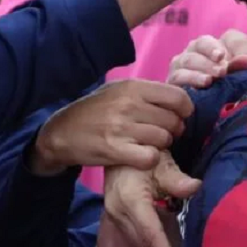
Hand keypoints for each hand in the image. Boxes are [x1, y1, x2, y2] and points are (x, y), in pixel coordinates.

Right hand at [31, 80, 193, 175]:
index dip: (185, 109)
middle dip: (174, 129)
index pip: (177, 97)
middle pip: (173, 121)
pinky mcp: (114, 150)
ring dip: (162, 145)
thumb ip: (149, 92)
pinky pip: (150, 157)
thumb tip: (181, 98)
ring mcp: (121, 127)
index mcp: (133, 87)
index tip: (181, 115)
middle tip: (163, 133)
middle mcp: (129, 105)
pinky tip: (141, 155)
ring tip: (150, 143)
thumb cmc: (97, 109)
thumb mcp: (120, 90)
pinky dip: (150, 159)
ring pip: (164, 139)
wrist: (61, 131)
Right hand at [104, 151, 200, 246]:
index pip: (149, 232)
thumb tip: (196, 187)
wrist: (121, 147)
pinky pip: (134, 235)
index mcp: (130, 199)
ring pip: (137, 241)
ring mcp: (115, 214)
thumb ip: (177, 178)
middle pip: (142, 242)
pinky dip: (148, 246)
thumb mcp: (162, 161)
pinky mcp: (117, 215)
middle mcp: (119, 211)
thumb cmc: (145, 152)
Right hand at [168, 30, 246, 87]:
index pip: (205, 42)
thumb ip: (241, 65)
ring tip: (209, 81)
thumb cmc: (232, 79)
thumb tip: (245, 60)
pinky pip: (176, 81)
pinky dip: (187, 84)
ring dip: (197, 74)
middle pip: (194, 53)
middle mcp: (190, 53)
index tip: (221, 56)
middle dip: (208, 62)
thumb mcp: (240, 70)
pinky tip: (197, 91)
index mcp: (205, 46)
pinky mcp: (173, 83)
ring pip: (184, 65)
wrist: (220, 103)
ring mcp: (179, 67)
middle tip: (222, 72)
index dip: (212, 48)